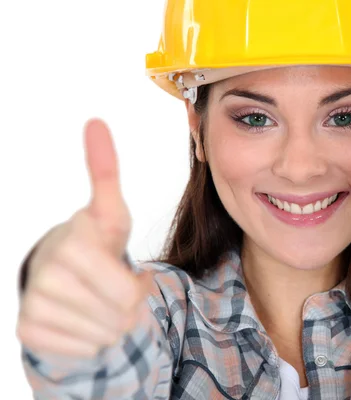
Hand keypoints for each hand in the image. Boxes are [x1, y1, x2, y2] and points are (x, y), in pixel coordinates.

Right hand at [16, 119, 152, 357]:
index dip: (137, 289)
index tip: (121, 270)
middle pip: (120, 317)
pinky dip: (91, 341)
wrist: (60, 275)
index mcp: (74, 242)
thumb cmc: (94, 244)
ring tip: (96, 302)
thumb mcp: (110, 213)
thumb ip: (106, 172)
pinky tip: (79, 318)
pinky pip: (83, 350)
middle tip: (111, 289)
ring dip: (111, 325)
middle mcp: (47, 272)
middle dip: (126, 308)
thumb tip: (96, 122)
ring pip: (104, 337)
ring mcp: (33, 303)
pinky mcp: (26, 329)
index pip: (129, 293)